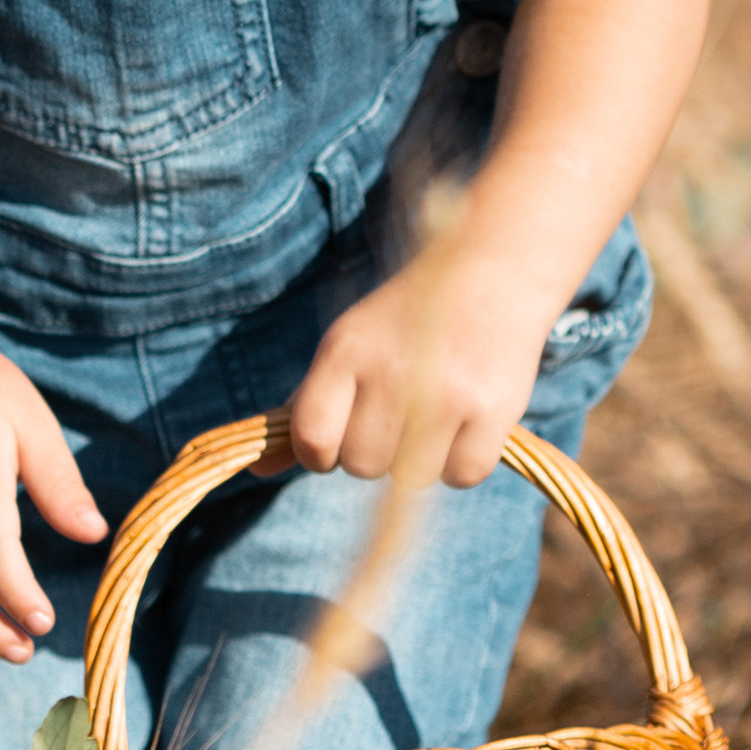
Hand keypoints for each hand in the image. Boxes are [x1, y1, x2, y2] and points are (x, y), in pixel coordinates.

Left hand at [286, 243, 555, 491]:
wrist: (491, 271)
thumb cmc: (405, 320)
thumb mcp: (348, 346)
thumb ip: (305, 408)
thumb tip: (255, 471)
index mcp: (345, 350)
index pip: (312, 438)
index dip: (320, 453)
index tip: (340, 437)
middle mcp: (393, 371)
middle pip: (361, 465)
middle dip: (375, 451)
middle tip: (398, 412)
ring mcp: (447, 393)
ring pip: (411, 477)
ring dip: (421, 458)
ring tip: (434, 409)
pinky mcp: (494, 410)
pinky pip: (462, 476)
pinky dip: (463, 461)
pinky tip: (467, 419)